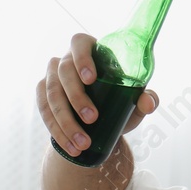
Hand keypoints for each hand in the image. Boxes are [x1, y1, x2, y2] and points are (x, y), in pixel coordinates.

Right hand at [36, 34, 158, 158]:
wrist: (99, 123)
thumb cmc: (118, 102)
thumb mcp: (133, 102)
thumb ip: (146, 100)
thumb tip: (148, 102)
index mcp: (89, 51)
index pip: (79, 43)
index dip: (82, 58)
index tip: (90, 79)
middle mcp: (66, 59)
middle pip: (64, 71)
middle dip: (76, 97)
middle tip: (92, 118)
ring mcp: (51, 76)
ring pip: (52, 94)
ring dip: (66, 121)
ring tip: (83, 143)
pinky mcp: (42, 94)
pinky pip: (44, 110)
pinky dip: (56, 130)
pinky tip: (70, 146)